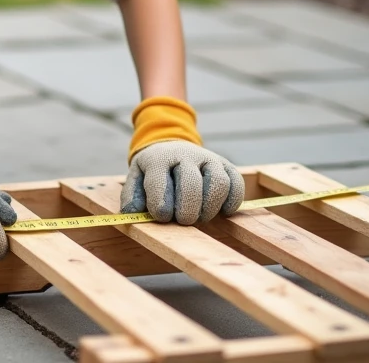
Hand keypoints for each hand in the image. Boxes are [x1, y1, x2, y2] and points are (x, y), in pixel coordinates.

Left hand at [121, 139, 243, 223]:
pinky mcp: (226, 166)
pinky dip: (231, 202)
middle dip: (187, 210)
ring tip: (200, 217)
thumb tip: (132, 214)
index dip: (160, 206)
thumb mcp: (135, 179)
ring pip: (218, 183)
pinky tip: (221, 212)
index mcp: (158, 158)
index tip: (162, 217)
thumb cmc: (152, 172)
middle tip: (183, 220)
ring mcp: (209, 159)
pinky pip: (236, 184)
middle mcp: (185, 155)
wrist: (170, 147)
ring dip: (210, 207)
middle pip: (191, 184)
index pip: (159, 182)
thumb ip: (132, 197)